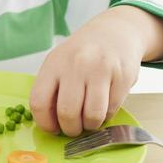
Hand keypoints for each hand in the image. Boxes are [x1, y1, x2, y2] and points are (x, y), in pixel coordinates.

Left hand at [29, 7, 149, 136]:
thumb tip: (50, 124)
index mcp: (54, 63)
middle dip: (70, 129)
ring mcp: (101, 70)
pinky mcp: (123, 77)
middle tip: (73, 128)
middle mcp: (76, 65)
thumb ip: (50, 89)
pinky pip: (112, 111)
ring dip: (90, 126)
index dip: (44, 123)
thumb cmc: (81, 54)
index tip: (52, 129)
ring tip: (89, 120)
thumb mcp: (58, 63)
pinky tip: (103, 107)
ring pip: (92, 116)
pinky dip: (106, 117)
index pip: (39, 102)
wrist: (114, 32)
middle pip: (67, 113)